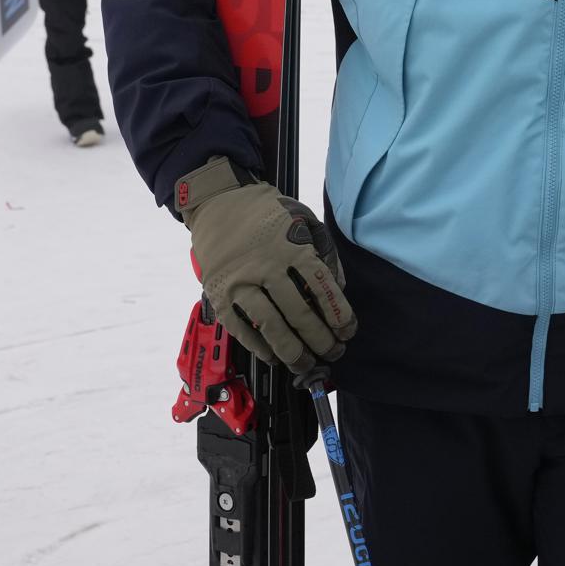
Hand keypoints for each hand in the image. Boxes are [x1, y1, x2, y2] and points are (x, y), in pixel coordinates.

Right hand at [177, 157, 356, 374]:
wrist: (217, 201)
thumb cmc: (266, 212)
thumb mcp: (303, 218)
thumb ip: (324, 251)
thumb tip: (338, 288)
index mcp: (291, 246)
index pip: (323, 289)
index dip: (339, 316)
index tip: (347, 332)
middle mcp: (266, 266)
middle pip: (299, 314)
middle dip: (320, 340)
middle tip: (332, 353)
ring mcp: (240, 282)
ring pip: (270, 326)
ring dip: (291, 351)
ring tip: (305, 364)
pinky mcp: (218, 294)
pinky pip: (240, 329)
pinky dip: (258, 347)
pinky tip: (273, 356)